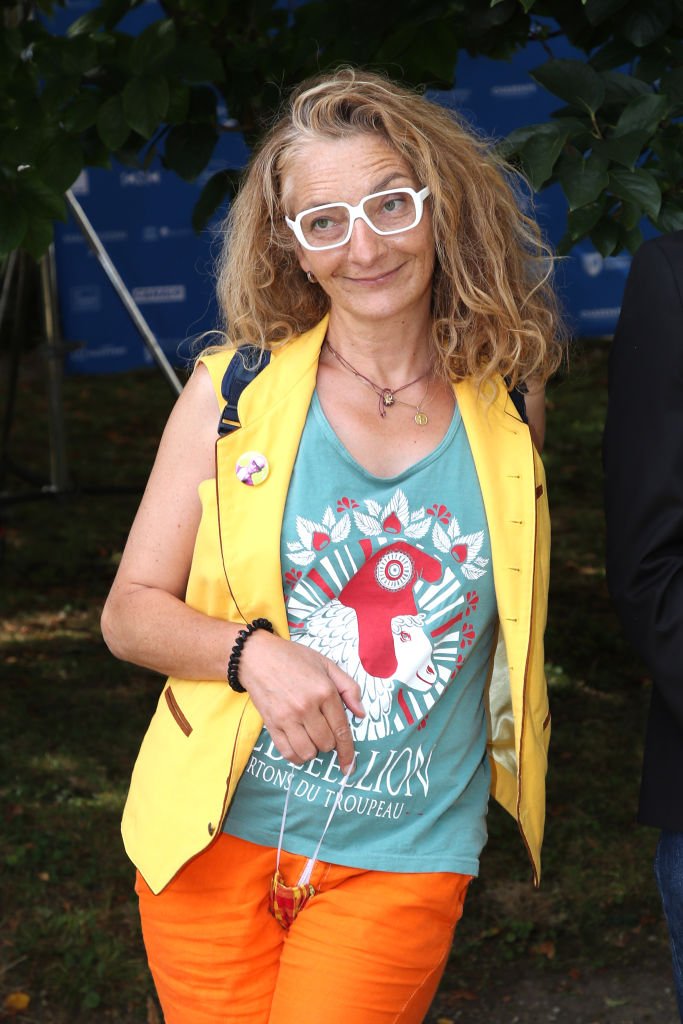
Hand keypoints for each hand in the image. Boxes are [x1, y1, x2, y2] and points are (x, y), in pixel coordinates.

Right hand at [239, 631, 363, 773]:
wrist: (258, 656)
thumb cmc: (294, 658)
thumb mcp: (327, 664)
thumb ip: (348, 688)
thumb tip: (361, 714)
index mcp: (324, 692)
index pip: (341, 730)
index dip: (348, 752)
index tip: (350, 767)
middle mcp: (307, 707)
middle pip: (326, 744)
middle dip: (329, 743)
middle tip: (323, 729)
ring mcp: (287, 717)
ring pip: (308, 752)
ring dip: (313, 750)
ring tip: (310, 737)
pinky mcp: (271, 724)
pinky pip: (287, 752)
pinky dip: (296, 756)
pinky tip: (298, 747)